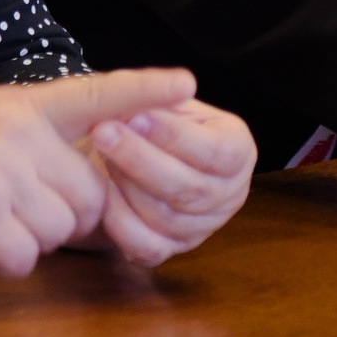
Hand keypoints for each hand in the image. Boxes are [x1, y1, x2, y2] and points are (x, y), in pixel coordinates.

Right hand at [0, 68, 197, 275]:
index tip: (188, 83)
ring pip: (63, 228)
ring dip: (34, 237)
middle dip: (67, 213)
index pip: (97, 92)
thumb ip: (36, 141)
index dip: (144, 90)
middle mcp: (19, 133)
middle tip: (21, 207)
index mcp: (25, 105)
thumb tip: (83, 181)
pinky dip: (8, 260)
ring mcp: (1, 171)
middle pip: (90, 193)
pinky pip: (26, 255)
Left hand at [87, 99, 256, 264]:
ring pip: (167, 219)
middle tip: (102, 132)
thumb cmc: (157, 120)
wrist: (136, 148)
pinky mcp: (172, 250)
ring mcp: (202, 228)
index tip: (137, 115)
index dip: (176, 137)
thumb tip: (174, 87)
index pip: (218, 151)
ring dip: (127, 186)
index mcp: (239, 150)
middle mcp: (229, 194)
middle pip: (191, 188)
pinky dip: (121, 223)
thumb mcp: (167, 100)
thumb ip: (166, 98)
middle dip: (140, 159)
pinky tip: (100, 196)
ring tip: (97, 155)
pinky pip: (148, 248)